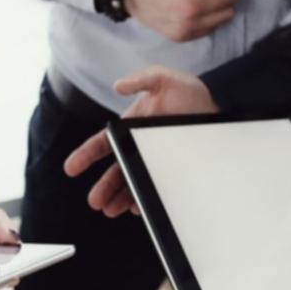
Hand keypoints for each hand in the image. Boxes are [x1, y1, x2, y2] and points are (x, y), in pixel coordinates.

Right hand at [62, 66, 216, 217]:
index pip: (103, 143)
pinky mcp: (169, 172)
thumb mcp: (165, 79)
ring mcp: (154, 161)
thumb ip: (142, 79)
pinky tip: (137, 207)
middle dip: (103, 187)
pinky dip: (143, 199)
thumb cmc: (189, 93)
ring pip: (131, 183)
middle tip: (95, 202)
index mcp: (130, 127)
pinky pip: (153, 189)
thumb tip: (118, 85)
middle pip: (115, 170)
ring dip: (119, 198)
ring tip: (111, 210)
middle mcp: (138, 147)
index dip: (85, 155)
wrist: (219, 108)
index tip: (71, 168)